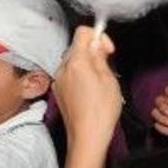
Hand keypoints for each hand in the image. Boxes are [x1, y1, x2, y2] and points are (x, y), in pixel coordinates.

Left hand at [52, 27, 120, 146]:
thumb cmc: (100, 111)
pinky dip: (80, 75)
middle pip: (77, 47)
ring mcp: (58, 80)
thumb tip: (97, 43)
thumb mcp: (109, 79)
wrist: (86, 135)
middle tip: (107, 65)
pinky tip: (90, 89)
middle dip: (93, 51)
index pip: (82, 33)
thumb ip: (100, 57)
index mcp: (76, 62)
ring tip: (100, 81)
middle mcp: (62, 69)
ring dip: (86, 64)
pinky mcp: (58, 89)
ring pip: (73, 61)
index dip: (98, 37)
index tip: (107, 49)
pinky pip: (69, 74)